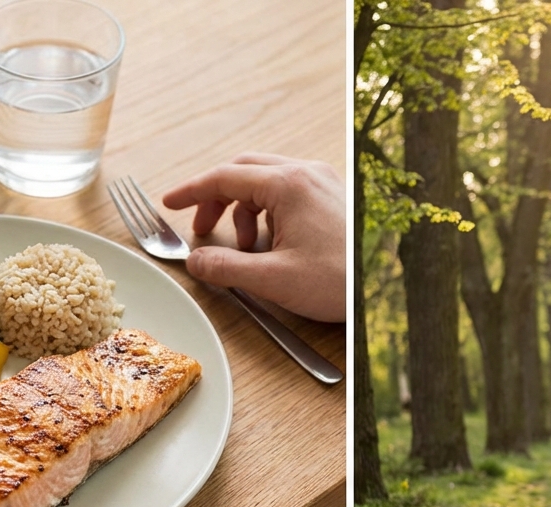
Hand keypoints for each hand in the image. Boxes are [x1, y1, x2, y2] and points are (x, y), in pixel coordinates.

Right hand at [163, 154, 345, 322]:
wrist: (382, 291)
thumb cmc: (338, 281)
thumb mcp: (273, 279)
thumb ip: (226, 268)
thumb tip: (195, 261)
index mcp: (288, 184)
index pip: (224, 176)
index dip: (191, 191)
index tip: (168, 202)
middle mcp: (306, 173)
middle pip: (244, 171)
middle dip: (217, 199)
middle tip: (202, 228)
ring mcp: (323, 182)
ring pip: (266, 181)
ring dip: (244, 210)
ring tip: (245, 249)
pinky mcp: (333, 197)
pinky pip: (288, 193)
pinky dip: (268, 213)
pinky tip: (271, 245)